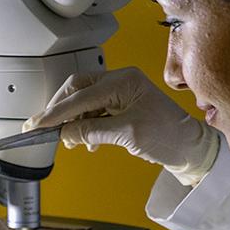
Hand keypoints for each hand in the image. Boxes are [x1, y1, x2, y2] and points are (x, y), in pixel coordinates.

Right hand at [23, 67, 218, 184]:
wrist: (191, 148)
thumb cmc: (169, 136)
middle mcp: (121, 80)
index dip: (57, 111)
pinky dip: (84, 124)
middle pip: (78, 89)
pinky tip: (84, 141)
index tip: (38, 124)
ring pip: (84, 100)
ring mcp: (121, 91)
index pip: (81, 94)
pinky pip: (94, 110)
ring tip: (66, 140)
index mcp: (124, 80)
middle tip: (42, 128)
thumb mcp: (127, 135)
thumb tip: (64, 133)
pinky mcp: (122, 104)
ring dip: (72, 119)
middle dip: (60, 110)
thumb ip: (91, 131)